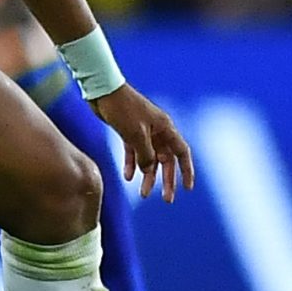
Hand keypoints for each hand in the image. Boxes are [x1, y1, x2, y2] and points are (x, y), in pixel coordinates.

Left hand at [93, 84, 192, 199]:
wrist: (103, 91)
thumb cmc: (123, 109)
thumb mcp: (136, 135)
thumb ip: (145, 155)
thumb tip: (148, 171)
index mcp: (165, 128)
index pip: (182, 153)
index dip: (186, 171)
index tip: (187, 188)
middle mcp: (158, 131)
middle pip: (166, 160)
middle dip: (166, 180)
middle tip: (166, 199)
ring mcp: (144, 132)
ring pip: (150, 159)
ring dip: (148, 176)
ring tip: (143, 194)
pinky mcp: (129, 132)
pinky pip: (135, 153)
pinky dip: (132, 165)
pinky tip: (128, 177)